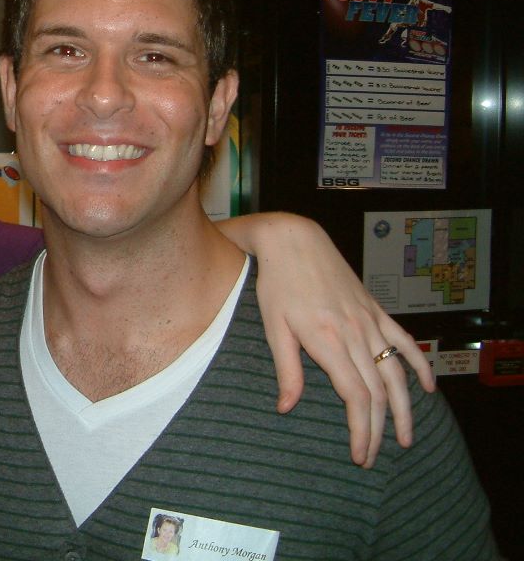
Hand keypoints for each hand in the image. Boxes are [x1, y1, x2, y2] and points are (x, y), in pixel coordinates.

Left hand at [218, 212, 434, 467]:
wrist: (294, 241)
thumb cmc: (276, 283)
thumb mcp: (274, 327)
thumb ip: (286, 369)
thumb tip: (286, 408)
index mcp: (329, 341)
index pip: (356, 397)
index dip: (361, 430)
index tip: (360, 454)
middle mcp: (356, 334)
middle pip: (378, 393)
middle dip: (379, 430)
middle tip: (374, 457)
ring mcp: (370, 321)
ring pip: (396, 373)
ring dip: (404, 408)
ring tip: (407, 437)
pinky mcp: (375, 310)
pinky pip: (404, 340)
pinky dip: (418, 364)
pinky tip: (426, 387)